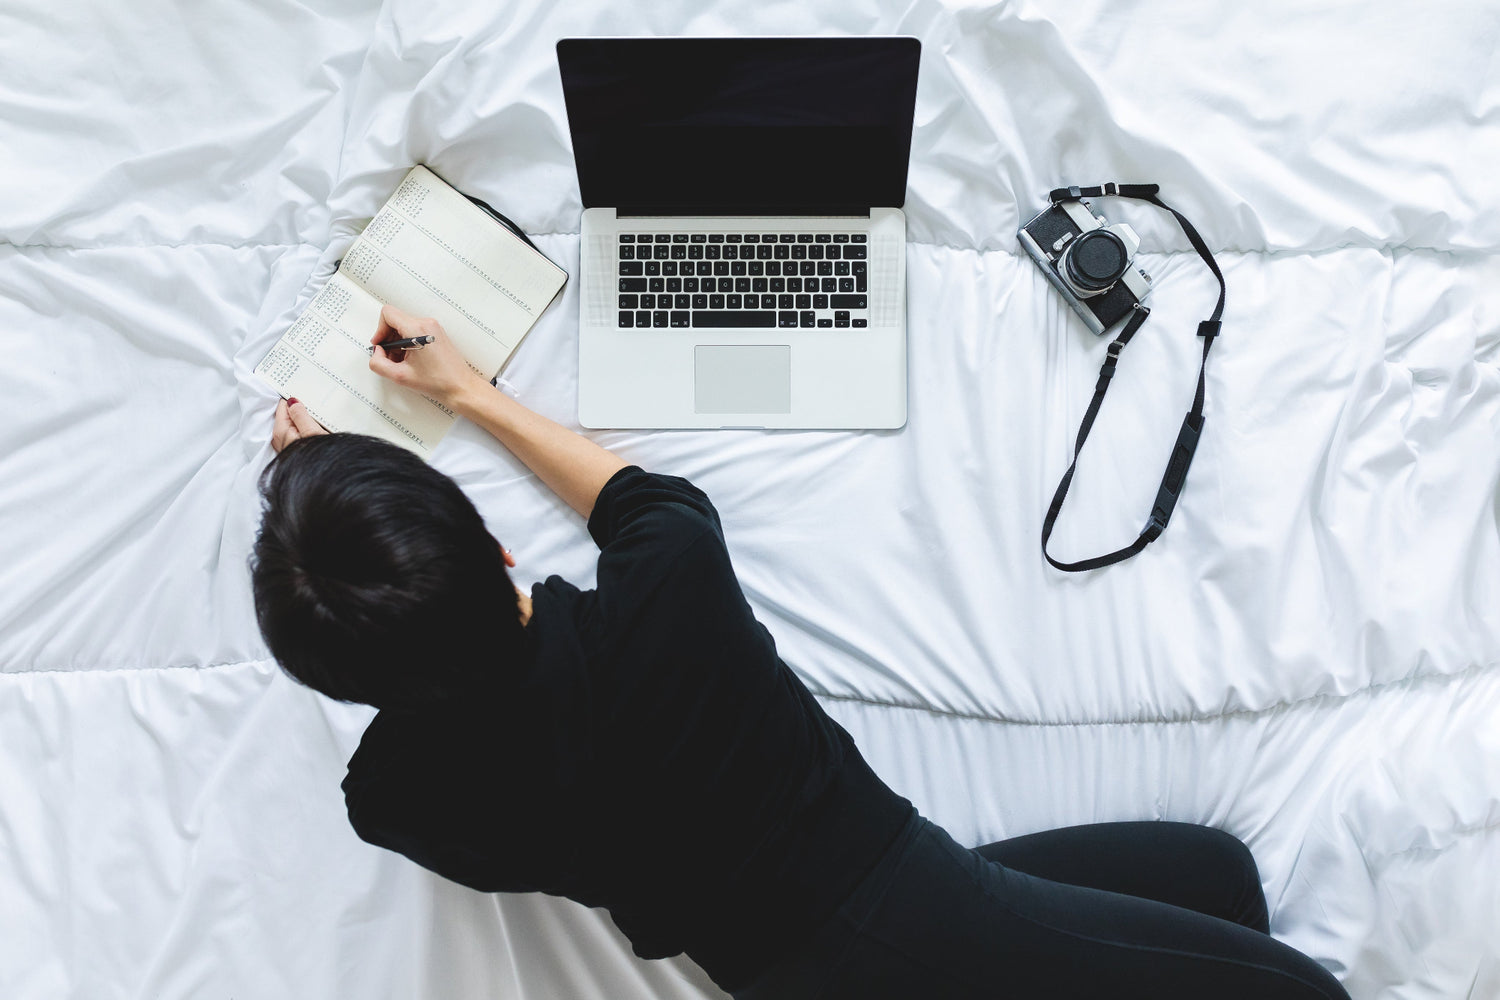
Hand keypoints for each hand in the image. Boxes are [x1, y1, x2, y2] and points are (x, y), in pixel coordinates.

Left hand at [272, 397, 328, 452]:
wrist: (323, 478)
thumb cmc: (317, 456)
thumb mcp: (312, 431)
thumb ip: (300, 414)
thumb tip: (292, 402)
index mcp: (281, 430)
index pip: (283, 405)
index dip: (296, 401)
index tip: (307, 401)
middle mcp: (279, 438)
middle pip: (287, 415)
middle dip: (299, 412)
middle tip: (315, 416)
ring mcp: (286, 444)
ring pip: (293, 423)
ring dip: (304, 421)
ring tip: (317, 427)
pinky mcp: (294, 448)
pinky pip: (297, 432)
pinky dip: (304, 429)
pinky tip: (315, 434)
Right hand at [368, 305, 486, 408]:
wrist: (460, 387)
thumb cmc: (438, 382)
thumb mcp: (400, 376)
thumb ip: (378, 363)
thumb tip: (376, 352)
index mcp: (418, 330)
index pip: (388, 314)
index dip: (379, 330)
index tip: (380, 345)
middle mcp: (427, 324)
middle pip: (395, 321)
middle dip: (388, 340)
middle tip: (390, 359)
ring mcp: (433, 327)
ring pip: (404, 327)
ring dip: (397, 344)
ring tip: (402, 363)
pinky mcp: (436, 334)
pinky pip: (414, 332)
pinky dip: (407, 344)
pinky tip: (411, 361)